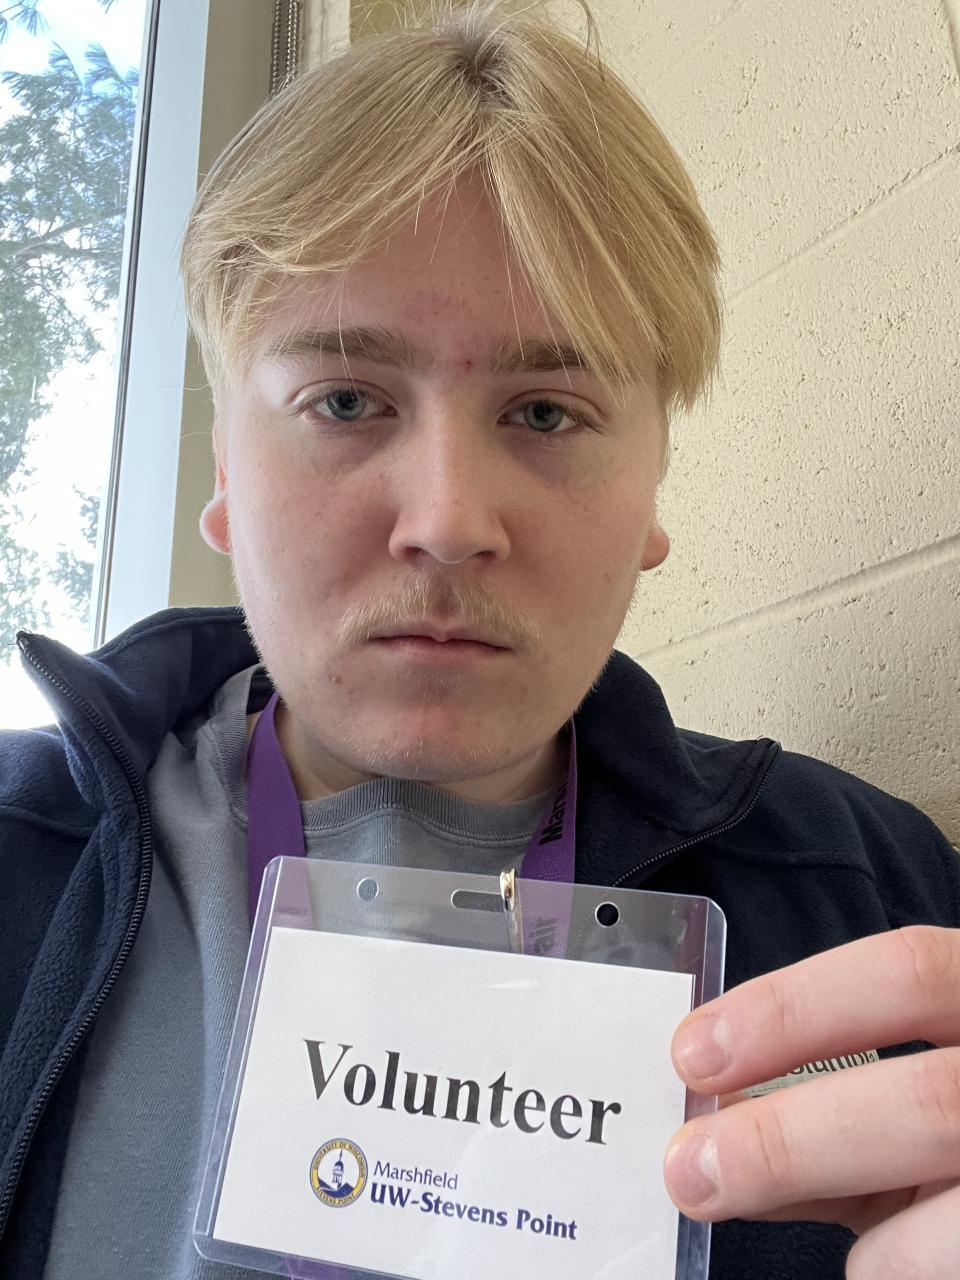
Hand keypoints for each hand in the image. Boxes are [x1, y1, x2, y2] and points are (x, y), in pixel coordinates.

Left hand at [664, 925, 959, 1278]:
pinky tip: (882, 1266)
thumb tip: (712, 1127)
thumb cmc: (953, 1134)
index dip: (795, 1006)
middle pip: (927, 1100)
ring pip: (953, 1190)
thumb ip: (829, 1102)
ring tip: (809, 1239)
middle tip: (689, 1171)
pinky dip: (905, 1266)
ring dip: (862, 1233)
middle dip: (790, 1140)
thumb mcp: (908, 1099)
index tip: (694, 1051)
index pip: (909, 969)